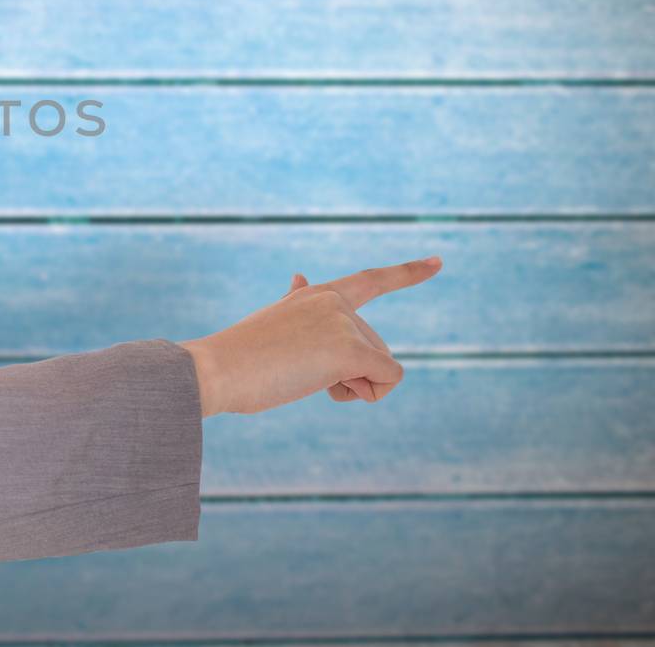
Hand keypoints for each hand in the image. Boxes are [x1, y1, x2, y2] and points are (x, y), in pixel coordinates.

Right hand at [179, 255, 442, 416]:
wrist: (215, 369)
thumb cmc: (239, 356)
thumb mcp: (274, 323)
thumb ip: (298, 304)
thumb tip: (301, 277)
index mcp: (316, 295)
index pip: (371, 280)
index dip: (408, 272)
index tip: (439, 262)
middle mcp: (334, 302)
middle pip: (377, 348)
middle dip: (352, 374)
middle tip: (301, 374)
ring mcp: (343, 322)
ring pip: (382, 367)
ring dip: (352, 387)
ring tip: (301, 378)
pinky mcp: (349, 349)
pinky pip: (387, 379)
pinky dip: (368, 392)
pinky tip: (328, 387)